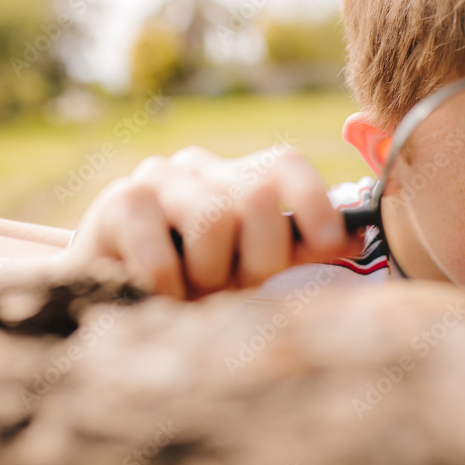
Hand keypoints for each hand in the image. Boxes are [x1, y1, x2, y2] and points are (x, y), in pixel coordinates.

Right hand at [62, 146, 363, 298]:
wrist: (109, 299)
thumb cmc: (192, 286)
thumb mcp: (250, 271)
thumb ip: (297, 251)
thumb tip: (355, 236)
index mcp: (240, 180)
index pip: (285, 165)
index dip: (314, 200)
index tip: (328, 244)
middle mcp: (202, 168)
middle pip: (258, 196)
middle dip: (258, 259)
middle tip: (235, 288)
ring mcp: (159, 179)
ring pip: (214, 218)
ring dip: (209, 274)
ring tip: (192, 291)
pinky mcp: (118, 202)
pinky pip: (161, 248)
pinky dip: (169, 287)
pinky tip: (158, 295)